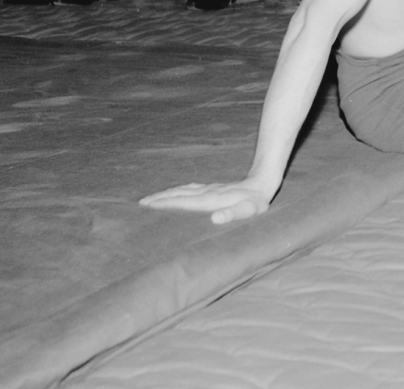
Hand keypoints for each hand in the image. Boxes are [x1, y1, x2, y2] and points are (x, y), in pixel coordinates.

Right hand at [140, 179, 272, 224]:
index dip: (164, 204)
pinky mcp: (214, 189)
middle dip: (159, 198)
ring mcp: (209, 189)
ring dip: (166, 193)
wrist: (263, 184)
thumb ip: (232, 215)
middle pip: (178, 194)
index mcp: (210, 200)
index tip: (146, 206)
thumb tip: (214, 219)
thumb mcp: (248, 211)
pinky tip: (176, 191)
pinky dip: (178, 190)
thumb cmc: (255, 203)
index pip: (182, 202)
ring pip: (183, 190)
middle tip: (140, 203)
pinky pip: (190, 189)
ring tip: (151, 198)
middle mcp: (206, 193)